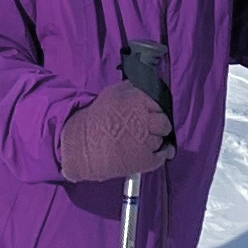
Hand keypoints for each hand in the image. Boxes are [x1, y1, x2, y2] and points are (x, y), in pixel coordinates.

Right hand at [56, 80, 174, 182]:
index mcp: (138, 102)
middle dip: (158, 126)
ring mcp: (147, 141)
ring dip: (155, 140)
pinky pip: (163, 156)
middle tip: (146, 129)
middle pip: (164, 123)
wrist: (82, 147)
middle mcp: (145, 120)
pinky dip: (160, 155)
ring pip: (162, 140)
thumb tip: (149, 87)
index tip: (148, 115)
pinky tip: (149, 152)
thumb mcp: (112, 94)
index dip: (154, 111)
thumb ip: (133, 90)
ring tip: (139, 142)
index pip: (159, 104)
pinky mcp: (146, 160)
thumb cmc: (96, 120)